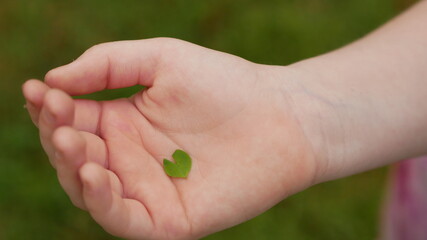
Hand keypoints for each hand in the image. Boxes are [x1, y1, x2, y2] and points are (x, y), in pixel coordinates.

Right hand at [22, 38, 318, 238]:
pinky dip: (101, 201)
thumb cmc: (225, 83)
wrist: (281, 116)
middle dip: (58, 137)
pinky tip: (92, 172)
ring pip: (91, 191)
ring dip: (72, 167)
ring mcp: (147, 191)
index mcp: (123, 123)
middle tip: (57, 116)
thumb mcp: (162, 59)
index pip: (71, 121)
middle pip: (75, 158)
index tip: (38, 89)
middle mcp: (129, 159)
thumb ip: (107, 64)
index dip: (50, 108)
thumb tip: (52, 78)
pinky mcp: (168, 220)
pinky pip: (123, 219)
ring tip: (70, 141)